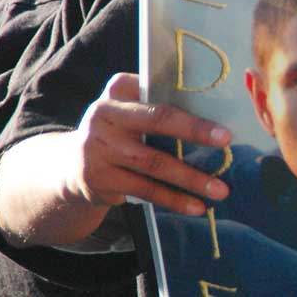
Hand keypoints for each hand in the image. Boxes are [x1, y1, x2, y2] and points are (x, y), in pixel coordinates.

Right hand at [0, 73, 231, 246]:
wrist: (69, 167)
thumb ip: (159, 105)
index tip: (219, 118)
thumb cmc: (118, 132)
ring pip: (154, 162)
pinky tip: (196, 207)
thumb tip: (215, 114)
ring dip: (191, 178)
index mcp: (118, 89)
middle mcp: (104, 114)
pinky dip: (173, 199)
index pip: (159, 92)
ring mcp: (99, 148)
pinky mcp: (100, 179)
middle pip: (157, 120)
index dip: (189, 104)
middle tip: (227, 141)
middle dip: (195, 131)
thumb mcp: (130, 109)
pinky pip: (145, 190)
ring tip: (220, 190)